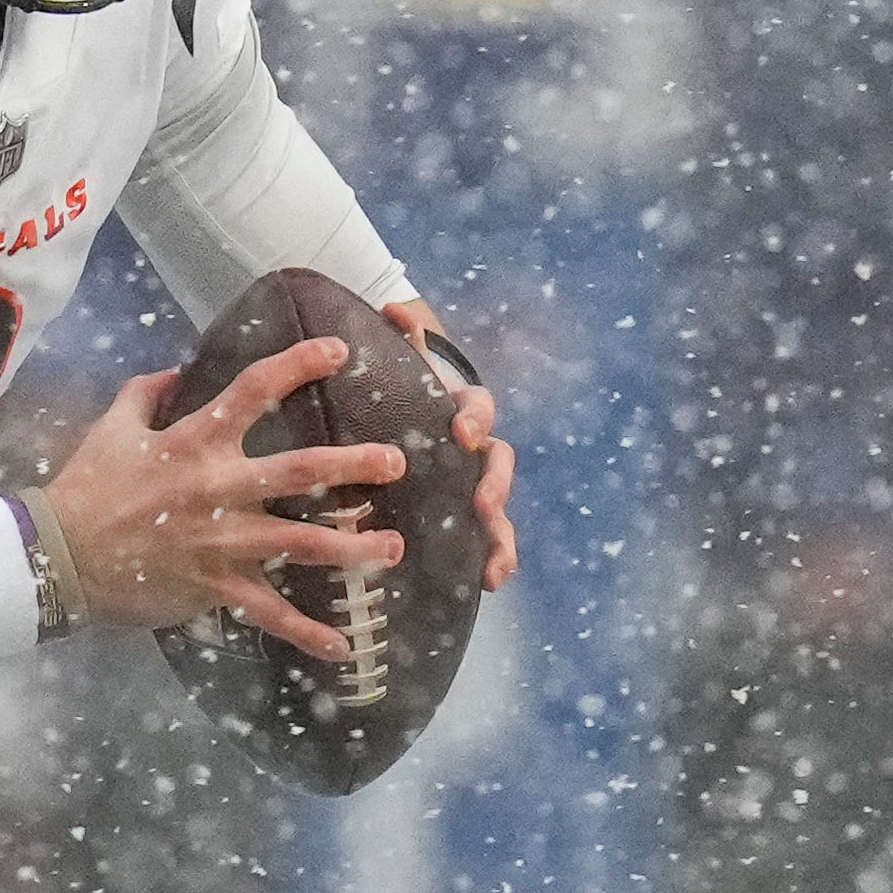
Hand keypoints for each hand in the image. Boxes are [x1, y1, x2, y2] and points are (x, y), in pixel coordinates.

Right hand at [42, 335, 409, 664]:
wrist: (55, 559)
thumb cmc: (83, 491)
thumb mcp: (109, 431)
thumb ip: (144, 395)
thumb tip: (174, 370)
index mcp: (194, 443)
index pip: (255, 391)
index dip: (300, 365)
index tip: (339, 351)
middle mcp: (220, 488)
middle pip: (303, 470)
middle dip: (356, 465)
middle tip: (398, 463)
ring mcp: (223, 542)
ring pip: (304, 543)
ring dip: (356, 547)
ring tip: (394, 548)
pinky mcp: (216, 587)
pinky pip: (270, 613)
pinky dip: (307, 633)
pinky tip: (342, 645)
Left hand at [380, 298, 519, 592]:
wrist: (391, 404)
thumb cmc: (394, 382)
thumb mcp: (397, 359)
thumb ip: (403, 336)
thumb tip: (394, 309)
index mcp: (457, 407)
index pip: (478, 407)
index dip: (474, 419)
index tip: (461, 432)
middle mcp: (472, 445)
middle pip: (497, 463)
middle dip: (494, 485)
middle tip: (483, 505)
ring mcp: (468, 480)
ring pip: (496, 508)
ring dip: (500, 536)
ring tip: (495, 567)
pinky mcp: (459, 512)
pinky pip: (482, 538)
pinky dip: (492, 558)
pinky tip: (490, 584)